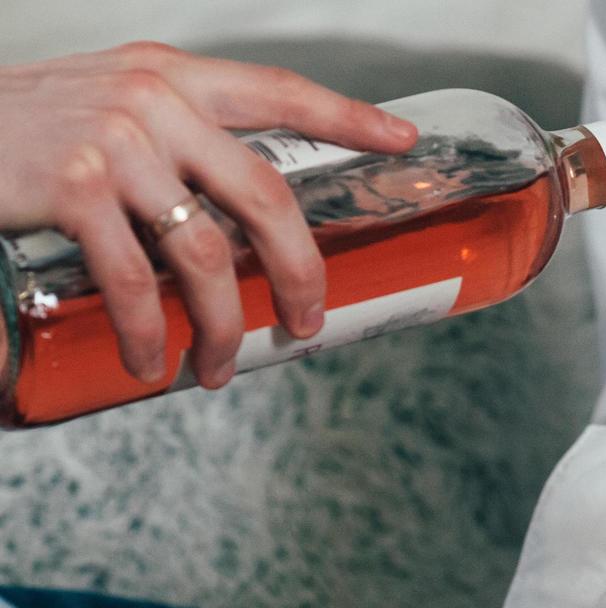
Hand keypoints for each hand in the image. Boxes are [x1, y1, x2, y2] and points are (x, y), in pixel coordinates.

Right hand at [0, 42, 417, 386]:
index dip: (348, 117)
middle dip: (298, 272)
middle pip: (265, 198)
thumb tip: (241, 214)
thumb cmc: (27, 126)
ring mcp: (115, 144)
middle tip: (306, 322)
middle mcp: (153, 102)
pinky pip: (134, 283)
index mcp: (174, 78)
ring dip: (220, 325)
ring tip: (217, 365)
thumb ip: (175, 135)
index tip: (402, 142)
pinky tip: (148, 361)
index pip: (279, 90)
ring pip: (205, 255)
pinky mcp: (74, 188)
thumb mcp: (110, 103)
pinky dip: (147, 334)